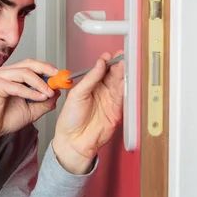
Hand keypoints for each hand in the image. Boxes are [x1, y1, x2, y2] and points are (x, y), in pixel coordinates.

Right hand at [0, 59, 61, 142]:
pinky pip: (17, 86)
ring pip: (25, 73)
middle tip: (58, 78)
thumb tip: (57, 92)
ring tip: (49, 93)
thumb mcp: (32, 110)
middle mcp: (6, 72)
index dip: (48, 69)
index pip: (33, 65)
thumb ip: (44, 101)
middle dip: (47, 69)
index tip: (62, 76)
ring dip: (41, 83)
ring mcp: (0, 77)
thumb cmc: (4, 119)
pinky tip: (40, 98)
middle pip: (29, 63)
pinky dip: (31, 92)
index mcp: (13, 75)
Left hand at [53, 51, 124, 173]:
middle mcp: (102, 92)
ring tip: (125, 65)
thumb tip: (99, 64)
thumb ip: (90, 79)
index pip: (102, 70)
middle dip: (118, 65)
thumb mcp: (77, 94)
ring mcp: (110, 102)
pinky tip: (126, 80)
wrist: (73, 142)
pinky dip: (126, 88)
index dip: (107, 62)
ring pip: (120, 85)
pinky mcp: (116, 112)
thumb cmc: (70, 120)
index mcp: (90, 86)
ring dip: (124, 75)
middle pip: (113, 76)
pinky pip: (123, 97)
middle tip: (122, 57)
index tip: (111, 55)